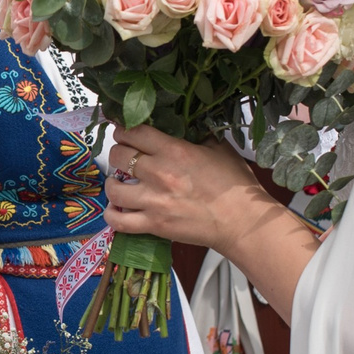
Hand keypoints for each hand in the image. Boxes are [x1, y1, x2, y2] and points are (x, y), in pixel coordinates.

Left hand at [105, 124, 281, 251]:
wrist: (242, 221)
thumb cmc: (235, 185)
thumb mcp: (219, 149)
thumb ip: (197, 137)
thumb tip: (184, 130)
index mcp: (175, 151)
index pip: (135, 132)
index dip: (124, 129)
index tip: (124, 131)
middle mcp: (159, 173)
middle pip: (118, 155)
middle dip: (118, 153)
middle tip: (124, 156)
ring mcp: (154, 201)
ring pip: (113, 188)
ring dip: (112, 183)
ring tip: (118, 183)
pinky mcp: (154, 224)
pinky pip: (119, 221)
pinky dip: (112, 215)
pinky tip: (116, 209)